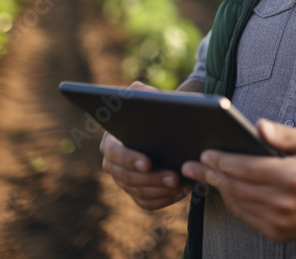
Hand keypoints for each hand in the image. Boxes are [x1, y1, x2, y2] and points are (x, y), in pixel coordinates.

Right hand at [100, 81, 191, 209]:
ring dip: (161, 190)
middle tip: (174, 177)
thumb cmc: (162, 109)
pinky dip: (164, 200)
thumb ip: (143, 93)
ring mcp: (125, 181)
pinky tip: (182, 192)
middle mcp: (113, 164)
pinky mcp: (138, 193)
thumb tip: (138, 91)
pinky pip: (147, 203)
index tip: (147, 163)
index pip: (114, 153)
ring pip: (138, 192)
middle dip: (151, 179)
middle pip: (126, 178)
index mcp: (112, 140)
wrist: (175, 126)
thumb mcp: (153, 97)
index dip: (129, 159)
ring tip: (183, 184)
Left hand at [181, 119, 295, 241]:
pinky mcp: (277, 233)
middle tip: (191, 165)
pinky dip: (232, 202)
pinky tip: (225, 189)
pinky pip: (245, 216)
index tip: (206, 152)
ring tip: (203, 175)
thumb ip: (283, 134)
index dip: (223, 161)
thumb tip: (258, 125)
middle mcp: (284, 202)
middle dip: (211, 174)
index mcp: (293, 176)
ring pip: (237, 203)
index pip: (247, 168)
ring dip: (218, 189)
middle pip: (236, 187)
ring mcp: (280, 221)